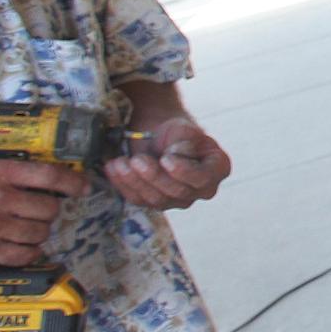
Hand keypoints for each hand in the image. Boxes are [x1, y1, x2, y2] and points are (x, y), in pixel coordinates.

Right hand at [0, 159, 84, 270]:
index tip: (84, 188)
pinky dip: (28, 252)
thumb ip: (13, 176)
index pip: (48, 175)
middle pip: (50, 208)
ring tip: (17, 230)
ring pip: (41, 232)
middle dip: (47, 213)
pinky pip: (27, 254)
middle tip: (31, 214)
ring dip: (36, 234)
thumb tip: (58, 181)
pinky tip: (16, 246)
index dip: (72, 182)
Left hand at [106, 118, 231, 210]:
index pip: (202, 178)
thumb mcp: (184, 129)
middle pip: (178, 192)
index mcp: (216, 169)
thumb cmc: (176, 130)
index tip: (166, 159)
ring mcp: (179, 199)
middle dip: (154, 176)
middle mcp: (201, 189)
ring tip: (120, 162)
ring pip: (156, 199)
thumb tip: (174, 157)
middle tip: (137, 159)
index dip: (183, 172)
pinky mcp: (156, 202)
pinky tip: (113, 168)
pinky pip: (139, 200)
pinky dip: (123, 184)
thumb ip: (183, 143)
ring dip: (135, 181)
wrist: (159, 132)